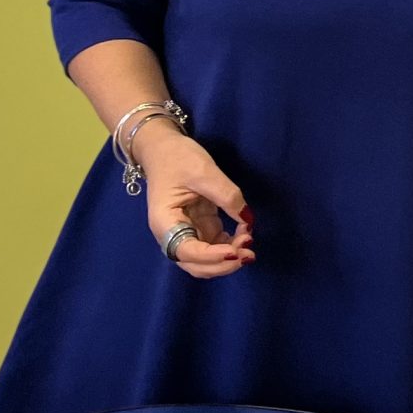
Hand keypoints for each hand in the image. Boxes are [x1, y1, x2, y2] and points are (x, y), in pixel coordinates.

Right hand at [133, 120, 254, 278]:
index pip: (187, 251)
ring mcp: (186, 232)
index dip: (212, 256)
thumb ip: (226, 196)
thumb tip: (247, 219)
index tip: (235, 250)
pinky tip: (244, 235)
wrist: (164, 147)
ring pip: (206, 261)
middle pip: (196, 265)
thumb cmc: (177, 157)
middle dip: (223, 265)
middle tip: (248, 254)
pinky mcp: (199, 226)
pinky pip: (214, 246)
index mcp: (164, 222)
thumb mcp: (204, 171)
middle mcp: (172, 235)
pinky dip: (230, 246)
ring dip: (228, 259)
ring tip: (249, 244)